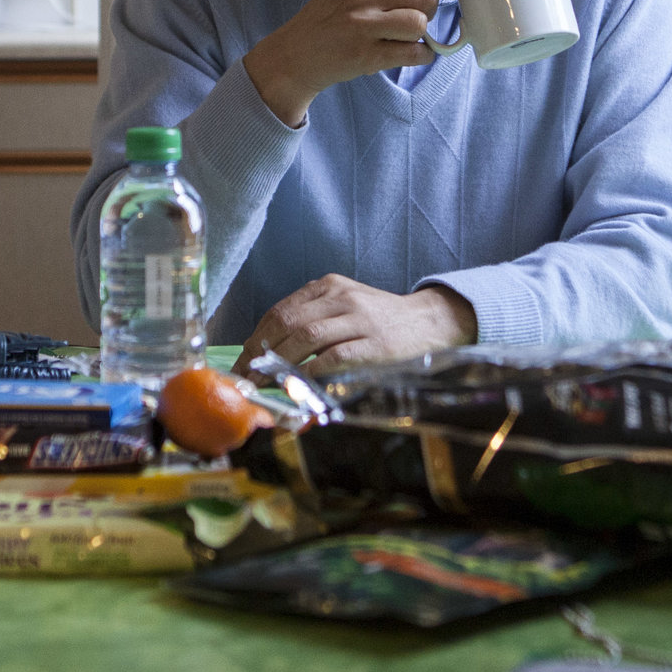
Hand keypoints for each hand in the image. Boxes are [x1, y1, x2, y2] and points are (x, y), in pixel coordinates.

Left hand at [234, 275, 476, 373]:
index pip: (281, 310)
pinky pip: (334, 357)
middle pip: (289, 322)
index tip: (242, 362)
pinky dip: (311, 372)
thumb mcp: (346, 304)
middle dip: (262, 353)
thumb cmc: (381, 319)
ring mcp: (360, 319)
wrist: (429, 322)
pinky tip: (298, 385)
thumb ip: (313, 317)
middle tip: (248, 378)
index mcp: (330, 286)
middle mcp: (342, 297)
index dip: (256, 338)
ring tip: (266, 384)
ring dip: (280, 363)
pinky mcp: (375, 344)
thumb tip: (268, 349)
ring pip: (308, 337)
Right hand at [242, 0, 445, 126]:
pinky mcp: (366, 55)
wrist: (295, 53)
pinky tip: (407, 52)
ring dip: (421, 34)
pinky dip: (421, 56)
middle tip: (414, 17)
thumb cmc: (329, 16)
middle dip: (428, 9)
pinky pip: (415, 53)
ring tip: (405, 36)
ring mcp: (363, 25)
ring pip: (420, 23)